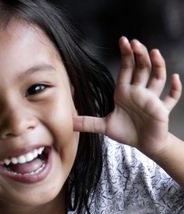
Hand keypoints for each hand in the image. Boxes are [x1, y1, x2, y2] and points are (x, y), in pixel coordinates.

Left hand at [74, 37, 181, 156]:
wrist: (144, 144)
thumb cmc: (127, 132)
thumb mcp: (104, 126)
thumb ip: (88, 123)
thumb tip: (69, 122)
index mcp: (124, 92)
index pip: (125, 69)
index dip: (125, 55)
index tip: (123, 41)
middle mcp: (138, 92)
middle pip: (141, 69)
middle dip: (139, 55)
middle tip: (135, 42)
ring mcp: (151, 99)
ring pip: (157, 78)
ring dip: (157, 66)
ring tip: (154, 53)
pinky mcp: (162, 109)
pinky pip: (171, 97)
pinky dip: (174, 88)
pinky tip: (176, 78)